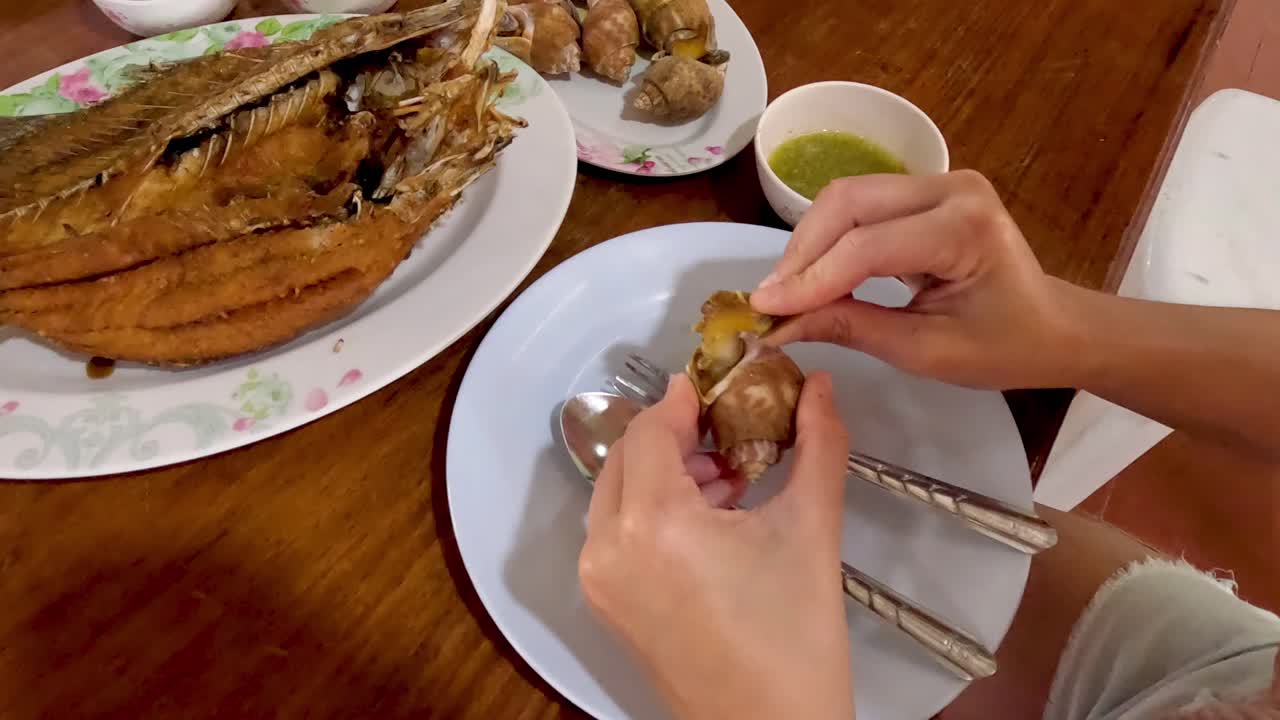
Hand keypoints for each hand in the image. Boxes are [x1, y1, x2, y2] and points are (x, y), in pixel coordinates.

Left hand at [578, 373, 853, 719]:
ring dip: (666, 473)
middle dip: (676, 436)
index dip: (685, 398)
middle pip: (627, 456)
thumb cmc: (792, 646)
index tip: (716, 383)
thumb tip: (820, 389)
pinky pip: (618, 532)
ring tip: (730, 478)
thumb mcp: (811, 528)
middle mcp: (609, 550)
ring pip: (619, 493)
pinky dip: (654, 510)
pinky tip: (710, 517)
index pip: (651, 429)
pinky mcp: (608, 605)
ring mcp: (602, 582)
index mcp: (652, 526)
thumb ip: (818, 444)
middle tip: (729, 427)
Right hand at [751, 170, 1082, 389]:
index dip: (809, 280)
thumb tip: (779, 326)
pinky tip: (810, 275)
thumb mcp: (926, 351)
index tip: (763, 311)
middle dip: (800, 254)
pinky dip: (828, 239)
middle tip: (767, 301)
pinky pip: (861, 205)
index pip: (866, 247)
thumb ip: (851, 328)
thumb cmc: (1004, 347)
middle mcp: (950, 187)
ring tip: (784, 292)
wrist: (1055, 326)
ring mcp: (938, 181)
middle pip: (848, 204)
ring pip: (846, 198)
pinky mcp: (924, 189)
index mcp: (964, 227)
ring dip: (808, 243)